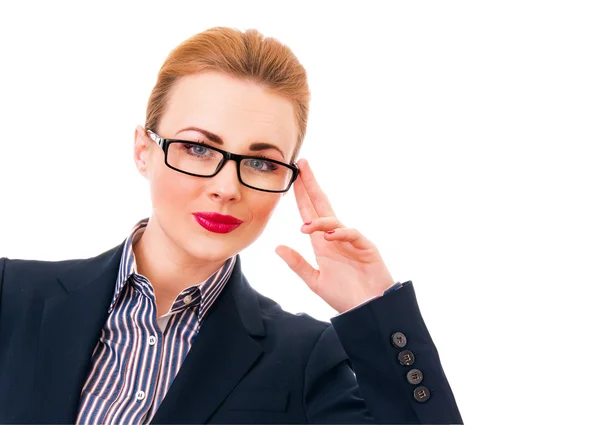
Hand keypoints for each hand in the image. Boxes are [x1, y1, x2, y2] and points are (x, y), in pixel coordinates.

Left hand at [275, 159, 394, 313]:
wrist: (368, 310)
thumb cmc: (345, 296)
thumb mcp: (315, 281)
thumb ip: (297, 264)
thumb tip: (277, 247)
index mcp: (322, 243)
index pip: (309, 213)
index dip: (301, 195)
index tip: (292, 177)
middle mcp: (336, 237)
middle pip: (322, 205)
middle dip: (311, 185)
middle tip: (302, 164)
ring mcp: (351, 240)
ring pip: (334, 220)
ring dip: (319, 221)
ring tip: (306, 228)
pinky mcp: (366, 247)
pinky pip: (352, 234)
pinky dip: (340, 233)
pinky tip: (330, 236)